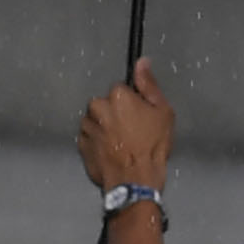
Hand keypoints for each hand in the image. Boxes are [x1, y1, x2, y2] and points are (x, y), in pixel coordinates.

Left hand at [74, 58, 176, 196]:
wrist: (135, 181)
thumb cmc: (151, 148)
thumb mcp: (162, 112)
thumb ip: (149, 84)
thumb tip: (142, 63)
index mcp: (117, 96)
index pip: (121, 89)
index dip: (132, 102)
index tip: (139, 115)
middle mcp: (97, 108)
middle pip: (105, 104)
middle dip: (115, 114)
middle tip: (132, 131)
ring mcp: (87, 127)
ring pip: (96, 120)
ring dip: (105, 128)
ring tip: (122, 144)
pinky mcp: (81, 145)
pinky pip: (89, 138)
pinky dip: (98, 143)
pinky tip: (112, 152)